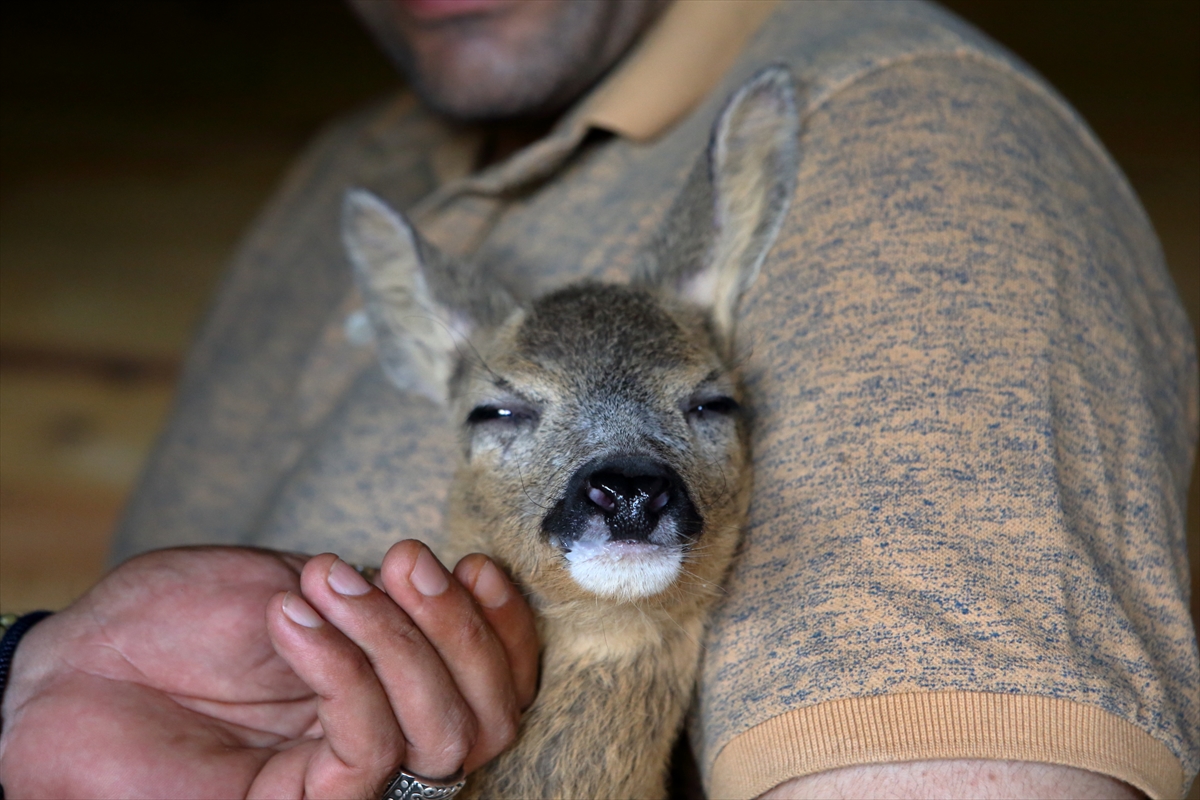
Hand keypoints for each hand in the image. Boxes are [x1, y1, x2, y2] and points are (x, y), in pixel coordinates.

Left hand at [0, 542, 538, 798]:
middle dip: (461, 630)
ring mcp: (343, 775)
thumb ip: (380, 598)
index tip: (473, 564)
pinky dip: (345, 669)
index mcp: (392, 679)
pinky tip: (295, 618)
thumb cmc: (176, 617)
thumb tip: (452, 589)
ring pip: (443, 735)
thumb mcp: (297, 583)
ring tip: (330, 580)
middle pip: (488, 716)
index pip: (493, 680)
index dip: (504, 627)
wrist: (76, 665)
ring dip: (402, 640)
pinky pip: (366, 745)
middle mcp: (383, 732)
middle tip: (407, 560)